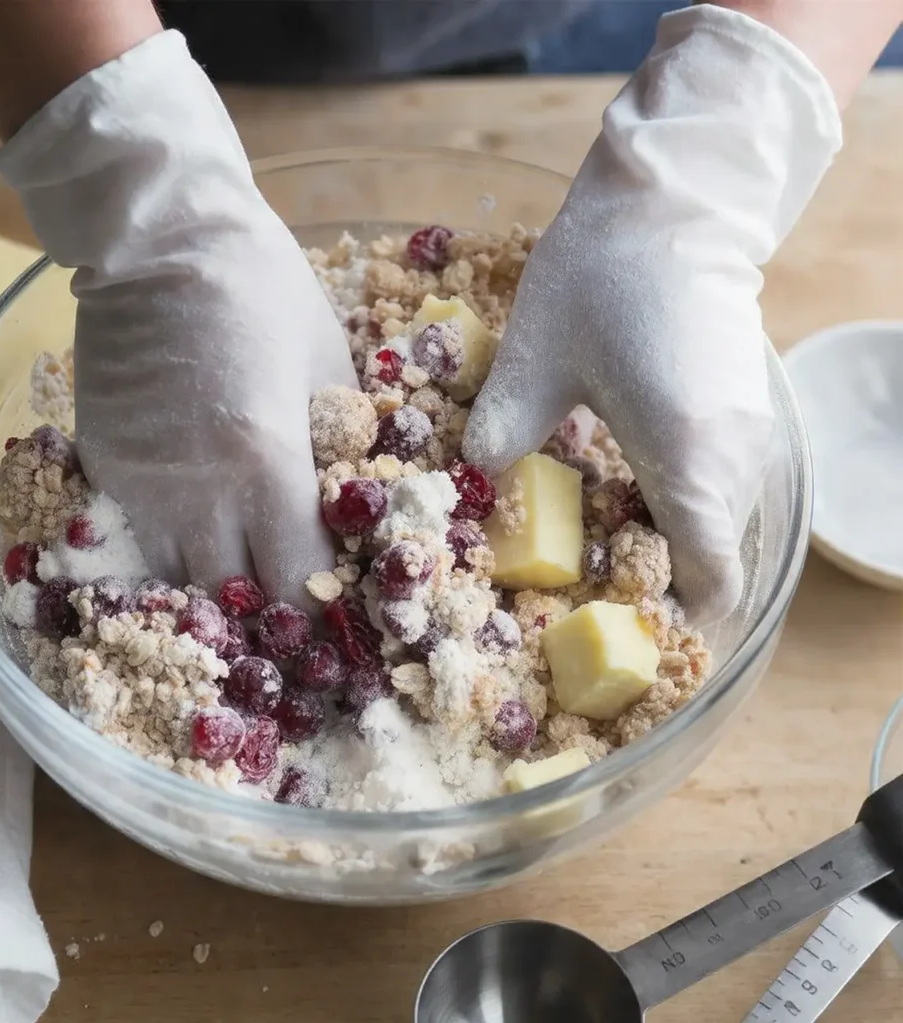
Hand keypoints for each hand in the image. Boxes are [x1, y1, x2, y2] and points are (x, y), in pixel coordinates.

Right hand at [0, 31, 355, 601]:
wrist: (160, 236)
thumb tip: (341, 502)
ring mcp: (140, 484)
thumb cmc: (263, 290)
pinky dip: (171, 543)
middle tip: (288, 608)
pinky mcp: (102, 465)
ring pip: (178, 578)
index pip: (298, 581)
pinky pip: (139, 534)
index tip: (333, 615)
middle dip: (266, 614)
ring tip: (239, 577)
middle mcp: (198, 493)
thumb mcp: (330, 364)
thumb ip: (337, 447)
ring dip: (213, 585)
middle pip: (234, 599)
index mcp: (268, 467)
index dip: (320, 609)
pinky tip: (194, 528)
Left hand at [463, 6, 841, 622]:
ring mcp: (747, 432)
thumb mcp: (535, 358)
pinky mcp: (741, 406)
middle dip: (651, 584)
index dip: (669, 619)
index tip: (615, 628)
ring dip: (663, 543)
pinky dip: (676, 503)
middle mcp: (732, 459)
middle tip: (577, 588)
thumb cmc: (603, 276)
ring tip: (592, 542)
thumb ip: (502, 431)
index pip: (706, 580)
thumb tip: (473, 483)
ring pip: (714, 520)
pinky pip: (717, 483)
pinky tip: (621, 486)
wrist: (674, 196)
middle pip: (710, 558)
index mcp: (687, 460)